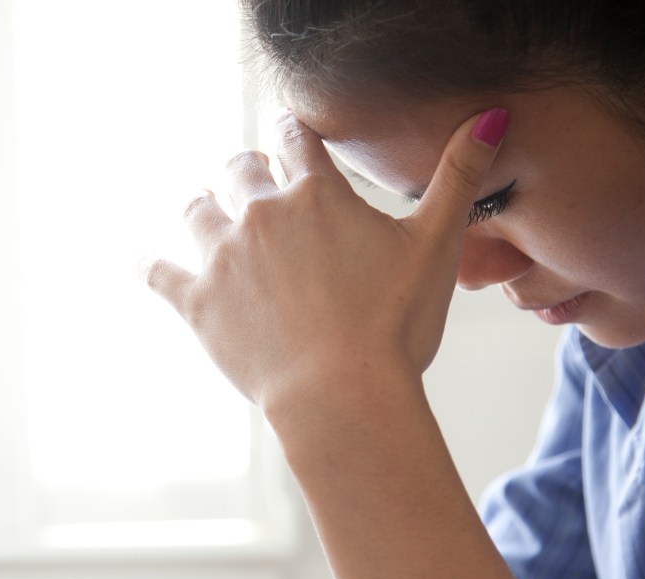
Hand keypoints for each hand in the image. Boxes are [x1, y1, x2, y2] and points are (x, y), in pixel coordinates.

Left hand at [141, 108, 506, 429]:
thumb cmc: (395, 327)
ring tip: (208, 214)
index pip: (295, 138)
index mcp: (316, 193)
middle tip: (251, 178)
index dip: (292, 133)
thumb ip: (460, 176)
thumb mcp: (437, 246)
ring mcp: (223, 258)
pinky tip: (151, 265)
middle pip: (239, 168)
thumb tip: (494, 115)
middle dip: (247, 171)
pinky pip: (159, 273)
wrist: (344, 397)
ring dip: (204, 208)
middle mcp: (261, 214)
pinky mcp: (197, 303)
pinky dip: (155, 267)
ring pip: (196, 211)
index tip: (288, 134)